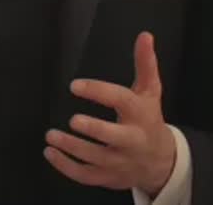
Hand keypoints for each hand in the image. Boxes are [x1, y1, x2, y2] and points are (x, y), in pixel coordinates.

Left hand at [45, 32, 175, 194]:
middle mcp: (132, 139)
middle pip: (113, 137)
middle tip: (72, 120)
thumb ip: (145, 63)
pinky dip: (66, 168)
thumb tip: (145, 35)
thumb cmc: (149, 118)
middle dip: (94, 129)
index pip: (121, 100)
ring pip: (95, 158)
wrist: (161, 161)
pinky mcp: (109, 177)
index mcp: (140, 114)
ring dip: (72, 148)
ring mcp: (120, 161)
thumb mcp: (150, 91)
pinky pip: (86, 176)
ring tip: (50, 135)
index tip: (74, 85)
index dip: (98, 92)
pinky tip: (51, 153)